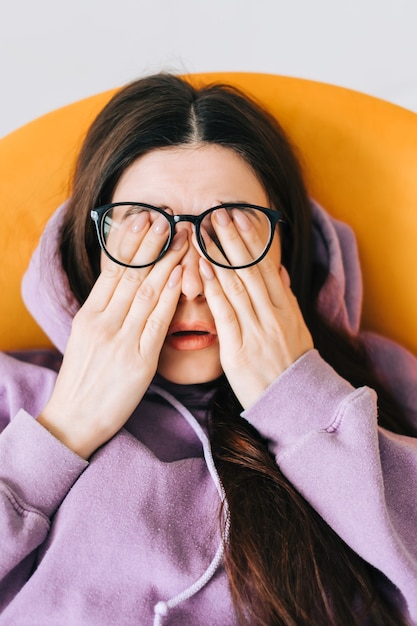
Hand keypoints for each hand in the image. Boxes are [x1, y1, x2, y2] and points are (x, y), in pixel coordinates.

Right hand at [38, 227, 187, 458]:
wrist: (74, 419)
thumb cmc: (83, 378)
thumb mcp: (86, 337)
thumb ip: (104, 310)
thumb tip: (122, 284)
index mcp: (89, 315)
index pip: (112, 270)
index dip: (130, 242)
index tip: (145, 218)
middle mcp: (103, 322)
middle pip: (132, 274)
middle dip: (153, 242)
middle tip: (170, 216)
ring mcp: (121, 340)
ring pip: (147, 291)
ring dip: (167, 260)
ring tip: (182, 237)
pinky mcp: (139, 360)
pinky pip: (158, 321)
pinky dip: (171, 295)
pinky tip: (182, 275)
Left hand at [196, 223, 312, 408]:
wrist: (295, 403)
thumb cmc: (292, 366)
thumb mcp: (297, 328)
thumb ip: (286, 297)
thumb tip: (278, 269)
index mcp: (285, 308)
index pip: (265, 266)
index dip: (252, 239)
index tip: (241, 215)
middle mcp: (272, 315)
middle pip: (250, 270)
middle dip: (233, 238)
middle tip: (218, 211)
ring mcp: (256, 331)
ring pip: (237, 286)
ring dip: (220, 255)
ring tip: (206, 230)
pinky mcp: (239, 350)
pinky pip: (225, 315)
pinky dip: (214, 290)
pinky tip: (203, 269)